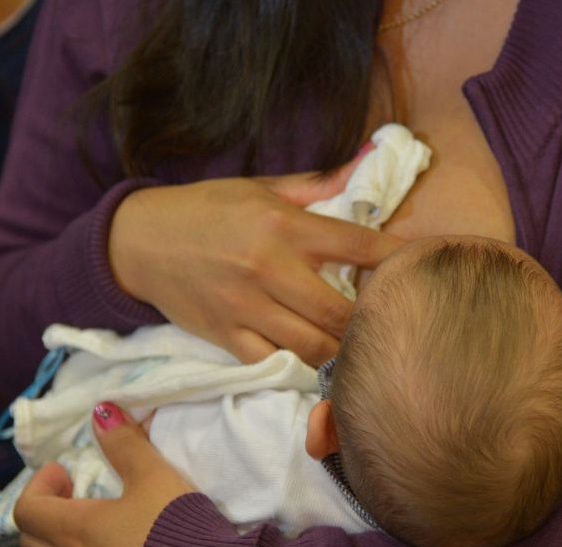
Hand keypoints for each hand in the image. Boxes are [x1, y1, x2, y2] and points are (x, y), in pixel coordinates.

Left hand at [14, 402, 192, 546]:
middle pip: (31, 541)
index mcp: (75, 529)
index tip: (65, 471)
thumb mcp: (154, 475)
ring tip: (83, 531)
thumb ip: (125, 443)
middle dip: (44, 512)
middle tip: (73, 494)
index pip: (27, 509)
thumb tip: (102, 412)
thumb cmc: (175, 526)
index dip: (39, 485)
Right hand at [109, 156, 403, 365]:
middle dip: (373, 323)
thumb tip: (365, 165)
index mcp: (283, 226)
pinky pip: (274, 363)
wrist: (137, 241)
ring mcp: (246, 307)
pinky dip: (300, 367)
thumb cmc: (206, 209)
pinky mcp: (225, 335)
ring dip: (342, 352)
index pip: (358, 245)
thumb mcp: (260, 187)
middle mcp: (268, 268)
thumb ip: (316, 185)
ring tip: (363, 351)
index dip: (398, 260)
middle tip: (395, 327)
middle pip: (340, 310)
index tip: (423, 271)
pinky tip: (319, 365)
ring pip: (313, 345)